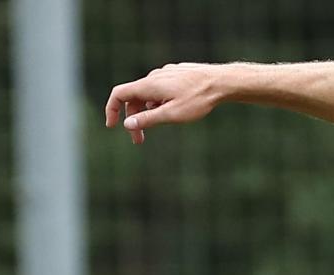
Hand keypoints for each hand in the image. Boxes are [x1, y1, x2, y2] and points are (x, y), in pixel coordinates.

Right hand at [105, 63, 224, 143]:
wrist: (222, 82)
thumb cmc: (199, 99)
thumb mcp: (172, 114)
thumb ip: (148, 119)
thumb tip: (127, 124)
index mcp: (149, 85)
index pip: (119, 94)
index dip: (112, 109)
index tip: (112, 126)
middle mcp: (154, 77)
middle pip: (134, 98)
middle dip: (133, 119)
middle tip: (138, 140)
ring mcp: (165, 74)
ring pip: (148, 94)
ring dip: (147, 112)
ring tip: (160, 125)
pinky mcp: (176, 75)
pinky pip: (160, 90)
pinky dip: (158, 103)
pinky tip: (173, 111)